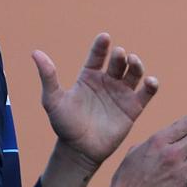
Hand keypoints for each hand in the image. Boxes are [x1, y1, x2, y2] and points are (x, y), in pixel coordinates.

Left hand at [34, 33, 158, 169]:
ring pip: (134, 73)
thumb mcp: (53, 100)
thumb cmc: (64, 124)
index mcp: (89, 76)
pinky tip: (150, 81)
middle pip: (118, 62)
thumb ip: (48, 77)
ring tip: (133, 61)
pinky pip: (146, 93)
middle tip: (120, 54)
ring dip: (137, 65)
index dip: (101, 46)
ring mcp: (121, 94)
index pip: (97, 56)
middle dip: (120, 56)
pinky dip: (151, 85)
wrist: (79, 150)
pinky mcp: (133, 108)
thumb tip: (36, 53)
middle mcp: (107, 82)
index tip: (105, 37)